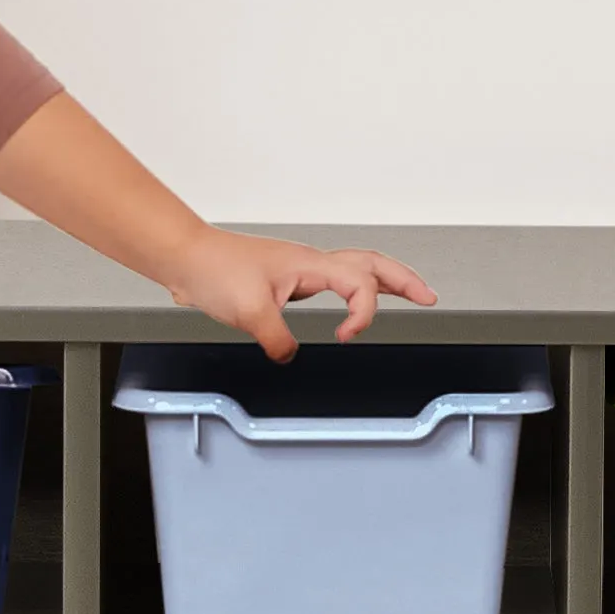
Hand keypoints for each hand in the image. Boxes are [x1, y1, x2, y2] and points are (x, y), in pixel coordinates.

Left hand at [163, 229, 438, 359]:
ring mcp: (299, 269)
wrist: (186, 257)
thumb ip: (276, 339)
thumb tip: (290, 355)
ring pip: (354, 268)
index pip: (358, 284)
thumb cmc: (213, 270)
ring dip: (384, 280)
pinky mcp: (286, 279)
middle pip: (371, 264)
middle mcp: (309, 263)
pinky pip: (332, 280)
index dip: (362, 313)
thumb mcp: (248, 312)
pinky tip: (350, 302)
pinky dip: (353, 289)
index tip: (346, 337)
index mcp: (309, 264)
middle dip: (404, 280)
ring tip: (407, 294)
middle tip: (428, 297)